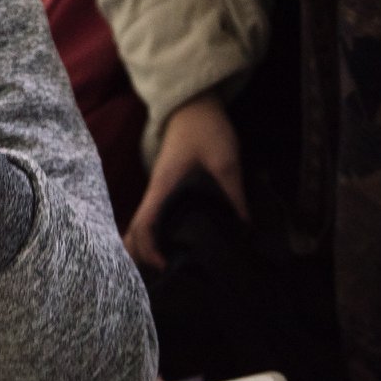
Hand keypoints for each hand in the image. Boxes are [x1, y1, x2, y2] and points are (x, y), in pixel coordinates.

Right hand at [122, 93, 246, 270]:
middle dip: (139, 254)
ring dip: (146, 245)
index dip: (148, 249)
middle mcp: (155, 190)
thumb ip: (235, 196)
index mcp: (163, 186)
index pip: (144, 223)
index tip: (165, 267)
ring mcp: (158, 188)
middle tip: (161, 276)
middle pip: (135, 228)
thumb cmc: (206, 129)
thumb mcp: (226, 162)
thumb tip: (246, 229)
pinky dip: (155, 233)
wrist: (194, 103)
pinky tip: (172, 244)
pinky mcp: (166, 186)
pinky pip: (154, 216)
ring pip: (142, 223)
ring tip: (165, 267)